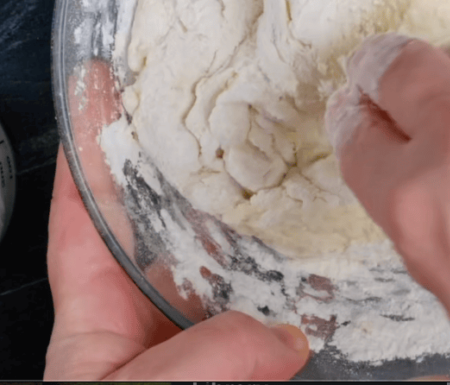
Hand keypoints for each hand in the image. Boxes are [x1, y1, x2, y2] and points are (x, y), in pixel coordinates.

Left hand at [45, 61, 308, 380]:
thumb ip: (198, 363)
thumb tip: (280, 333)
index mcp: (100, 331)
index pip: (84, 222)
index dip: (89, 152)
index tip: (101, 92)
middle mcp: (162, 333)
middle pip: (180, 232)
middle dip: (207, 176)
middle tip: (244, 120)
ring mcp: (218, 350)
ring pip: (251, 275)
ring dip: (279, 238)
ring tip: (316, 184)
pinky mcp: (270, 369)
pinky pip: (306, 330)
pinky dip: (334, 309)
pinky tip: (366, 283)